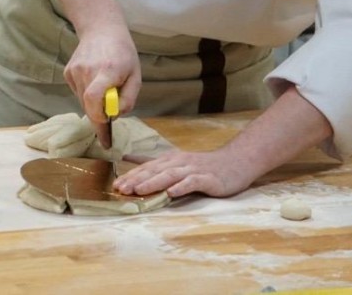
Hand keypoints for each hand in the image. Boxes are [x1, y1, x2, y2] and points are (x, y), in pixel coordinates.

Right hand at [62, 25, 140, 145]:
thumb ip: (128, 98)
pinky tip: (94, 82)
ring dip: (94, 105)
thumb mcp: (135, 75)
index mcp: (106, 71)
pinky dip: (86, 95)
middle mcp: (87, 71)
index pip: (93, 99)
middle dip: (99, 118)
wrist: (101, 30)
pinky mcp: (68, 72)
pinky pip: (78, 93)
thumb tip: (115, 116)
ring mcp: (74, 71)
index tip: (106, 134)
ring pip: (83, 101)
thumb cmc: (123, 53)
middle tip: (108, 127)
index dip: (98, 119)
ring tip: (105, 90)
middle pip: (89, 106)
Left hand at [113, 87, 334, 198]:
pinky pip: (193, 182)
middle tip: (121, 189)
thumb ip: (155, 163)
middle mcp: (180, 162)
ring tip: (139, 190)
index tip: (116, 185)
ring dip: (153, 182)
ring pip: (170, 175)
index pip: (147, 167)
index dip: (131, 176)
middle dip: (136, 180)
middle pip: (155, 170)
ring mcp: (194, 169)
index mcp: (171, 159)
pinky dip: (182, 187)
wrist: (235, 162)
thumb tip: (129, 158)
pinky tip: (172, 193)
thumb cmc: (204, 166)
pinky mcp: (207, 178)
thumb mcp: (177, 163)